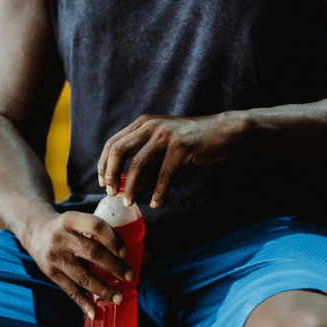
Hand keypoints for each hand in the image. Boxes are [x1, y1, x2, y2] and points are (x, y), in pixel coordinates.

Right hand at [27, 211, 134, 318]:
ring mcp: (55, 257)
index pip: (95, 226)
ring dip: (103, 289)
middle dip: (114, 266)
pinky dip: (83, 303)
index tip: (125, 252)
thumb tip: (146, 258)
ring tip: (119, 298)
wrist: (35, 233)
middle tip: (130, 276)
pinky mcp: (50, 273)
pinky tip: (94, 312)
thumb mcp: (82, 224)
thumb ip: (108, 237)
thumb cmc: (70, 229)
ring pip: (82, 276)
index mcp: (72, 220)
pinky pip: (70, 290)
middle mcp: (61, 237)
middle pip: (92, 253)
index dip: (113, 239)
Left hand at [97, 112, 247, 207]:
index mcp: (143, 123)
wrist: (224, 132)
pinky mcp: (181, 148)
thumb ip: (147, 168)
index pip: (113, 143)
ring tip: (129, 202)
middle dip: (111, 175)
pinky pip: (163, 175)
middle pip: (118, 150)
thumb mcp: (165, 153)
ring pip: (137, 164)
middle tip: (111, 193)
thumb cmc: (194, 144)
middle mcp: (150, 126)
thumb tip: (130, 188)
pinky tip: (156, 203)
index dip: (104, 164)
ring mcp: (165, 135)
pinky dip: (158, 192)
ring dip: (131, 187)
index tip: (103, 183)